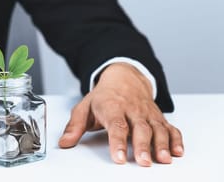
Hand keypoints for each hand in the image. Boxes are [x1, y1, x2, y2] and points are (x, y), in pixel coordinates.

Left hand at [58, 63, 183, 165]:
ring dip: (162, 144)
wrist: (124, 78)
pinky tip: (177, 152)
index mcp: (112, 107)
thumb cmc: (104, 96)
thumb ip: (75, 126)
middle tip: (144, 162)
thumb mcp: (84, 107)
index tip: (119, 158)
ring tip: (164, 159)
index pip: (116, 125)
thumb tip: (64, 142)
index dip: (118, 142)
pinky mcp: (158, 117)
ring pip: (157, 128)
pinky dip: (176, 139)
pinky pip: (170, 127)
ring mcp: (147, 113)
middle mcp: (132, 110)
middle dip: (143, 146)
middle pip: (140, 129)